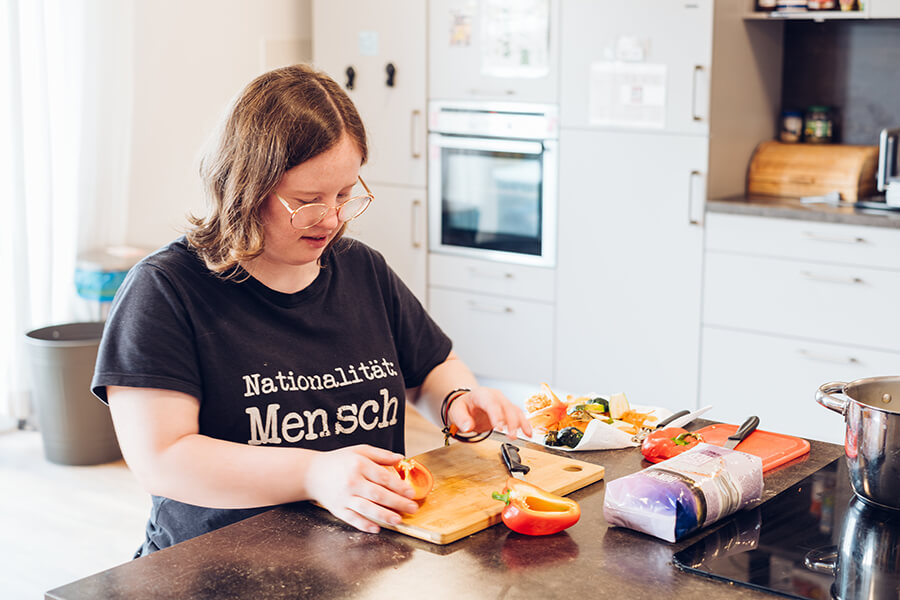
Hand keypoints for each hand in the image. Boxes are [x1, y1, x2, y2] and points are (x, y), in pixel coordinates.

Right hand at [304, 445, 419, 533]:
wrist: (311, 473)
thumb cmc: (338, 461)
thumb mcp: (359, 450)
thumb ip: (380, 454)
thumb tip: (400, 458)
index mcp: (358, 465)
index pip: (383, 477)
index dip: (399, 486)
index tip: (411, 492)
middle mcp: (351, 481)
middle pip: (378, 494)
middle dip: (397, 502)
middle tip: (412, 508)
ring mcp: (344, 497)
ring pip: (367, 508)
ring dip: (384, 515)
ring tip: (398, 520)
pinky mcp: (337, 509)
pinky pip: (352, 519)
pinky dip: (364, 525)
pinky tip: (377, 529)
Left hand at [448, 387, 532, 439]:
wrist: (469, 403)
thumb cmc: (464, 406)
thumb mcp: (457, 411)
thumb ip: (461, 419)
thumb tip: (467, 427)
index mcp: (482, 394)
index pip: (491, 402)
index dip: (496, 415)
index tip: (499, 427)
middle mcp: (496, 396)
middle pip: (506, 407)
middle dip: (511, 421)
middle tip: (511, 435)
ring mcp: (504, 402)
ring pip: (515, 410)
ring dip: (521, 423)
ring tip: (525, 435)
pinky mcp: (509, 410)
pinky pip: (519, 415)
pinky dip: (525, 424)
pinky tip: (529, 433)